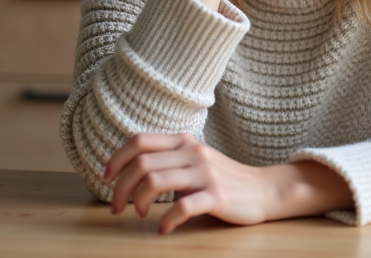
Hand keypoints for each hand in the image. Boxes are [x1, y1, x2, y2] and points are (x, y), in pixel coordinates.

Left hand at [104, 133, 279, 232]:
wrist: (264, 189)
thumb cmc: (224, 178)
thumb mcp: (195, 158)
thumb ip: (169, 157)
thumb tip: (130, 167)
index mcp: (184, 141)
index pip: (139, 140)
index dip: (116, 159)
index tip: (106, 179)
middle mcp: (193, 152)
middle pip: (141, 164)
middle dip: (120, 188)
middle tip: (117, 207)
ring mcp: (205, 173)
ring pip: (155, 181)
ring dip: (138, 202)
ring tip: (140, 215)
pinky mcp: (217, 196)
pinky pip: (182, 207)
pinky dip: (166, 220)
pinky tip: (164, 229)